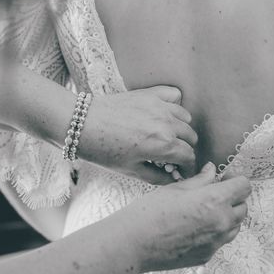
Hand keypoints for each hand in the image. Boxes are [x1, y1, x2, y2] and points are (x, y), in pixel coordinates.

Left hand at [79, 86, 197, 182]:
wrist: (82, 124)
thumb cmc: (103, 150)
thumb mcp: (131, 171)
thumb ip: (158, 177)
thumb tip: (174, 179)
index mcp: (163, 145)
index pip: (189, 156)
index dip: (187, 167)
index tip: (181, 171)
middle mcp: (167, 124)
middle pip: (191, 137)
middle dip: (184, 149)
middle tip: (172, 156)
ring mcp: (160, 106)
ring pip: (186, 118)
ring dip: (181, 129)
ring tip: (168, 136)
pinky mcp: (151, 94)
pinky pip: (175, 95)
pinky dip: (175, 104)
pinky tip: (165, 114)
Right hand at [124, 162, 251, 270]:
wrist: (133, 244)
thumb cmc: (151, 211)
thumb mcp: (177, 188)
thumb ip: (201, 179)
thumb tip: (213, 170)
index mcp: (215, 200)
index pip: (244, 186)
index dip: (235, 179)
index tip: (224, 178)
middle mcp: (221, 223)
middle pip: (243, 207)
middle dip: (233, 198)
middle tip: (214, 193)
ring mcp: (215, 243)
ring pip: (235, 226)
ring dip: (227, 216)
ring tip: (206, 210)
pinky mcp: (206, 256)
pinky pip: (220, 241)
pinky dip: (215, 232)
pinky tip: (195, 227)